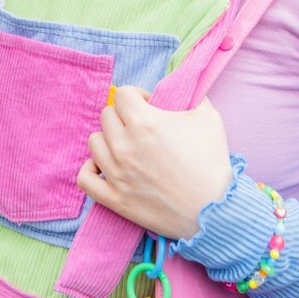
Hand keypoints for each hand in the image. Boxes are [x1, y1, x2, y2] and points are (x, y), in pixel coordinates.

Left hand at [78, 87, 232, 240]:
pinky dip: (91, 169)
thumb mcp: (208, 116)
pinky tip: (105, 166)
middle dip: (124, 116)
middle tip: (142, 128)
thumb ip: (190, 95)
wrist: (214, 209)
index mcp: (145, 122)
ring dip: (109, 139)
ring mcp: (116, 173)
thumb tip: (178, 87)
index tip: (150, 107)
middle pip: (106, 115)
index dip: (138, 96)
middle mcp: (125, 145)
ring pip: (94, 141)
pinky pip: (84, 178)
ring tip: (127, 146)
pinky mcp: (114, 198)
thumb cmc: (212, 163)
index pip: (122, 94)